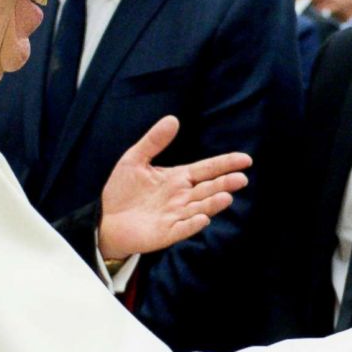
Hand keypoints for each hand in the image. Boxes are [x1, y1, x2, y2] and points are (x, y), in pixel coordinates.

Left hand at [97, 116, 250, 259]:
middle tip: (241, 179)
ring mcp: (176, 216)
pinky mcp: (165, 233)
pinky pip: (182, 229)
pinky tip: (202, 219)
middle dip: (225, 184)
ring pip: (199, 208)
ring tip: (226, 197)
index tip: (246, 159)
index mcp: (178, 179)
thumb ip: (154, 141)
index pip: (207, 169)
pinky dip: (192, 225)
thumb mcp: (135, 160)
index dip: (225, 164)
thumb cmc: (122, 190)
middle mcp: (182, 197)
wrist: (106, 220)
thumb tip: (173, 118)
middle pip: (208, 189)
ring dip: (213, 204)